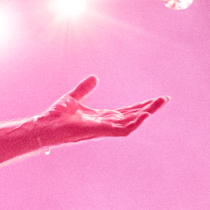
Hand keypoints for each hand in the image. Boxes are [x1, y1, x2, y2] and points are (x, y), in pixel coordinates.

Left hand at [39, 76, 167, 145]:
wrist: (45, 125)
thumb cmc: (56, 116)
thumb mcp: (73, 97)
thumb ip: (84, 88)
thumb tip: (94, 77)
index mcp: (101, 117)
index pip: (126, 111)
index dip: (140, 105)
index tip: (154, 99)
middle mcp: (105, 124)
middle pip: (133, 116)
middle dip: (149, 108)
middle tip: (164, 99)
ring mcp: (104, 129)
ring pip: (132, 122)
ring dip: (146, 112)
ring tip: (159, 103)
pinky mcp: (100, 131)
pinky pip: (123, 129)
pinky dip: (135, 122)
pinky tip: (145, 114)